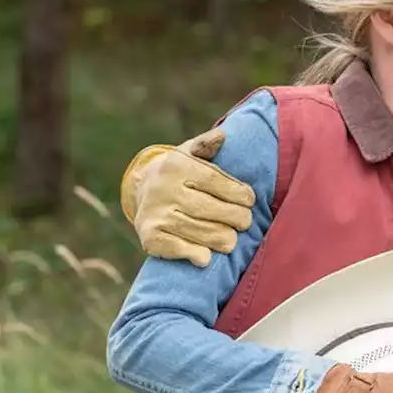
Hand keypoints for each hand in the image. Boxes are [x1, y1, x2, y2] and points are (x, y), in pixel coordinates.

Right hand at [120, 128, 254, 266]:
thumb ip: (206, 145)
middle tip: (246, 222)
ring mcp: (155, 214)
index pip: (214, 181)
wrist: (142, 190)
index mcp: (175, 165)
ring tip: (232, 240)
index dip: (237, 192)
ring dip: (222, 239)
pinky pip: (176, 248)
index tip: (250, 200)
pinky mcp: (149, 236)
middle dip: (235, 217)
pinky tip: (206, 257)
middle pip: (209, 208)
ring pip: (199, 231)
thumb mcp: (189, 152)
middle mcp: (163, 189)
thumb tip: (222, 135)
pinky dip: (194, 254)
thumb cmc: (179, 172)